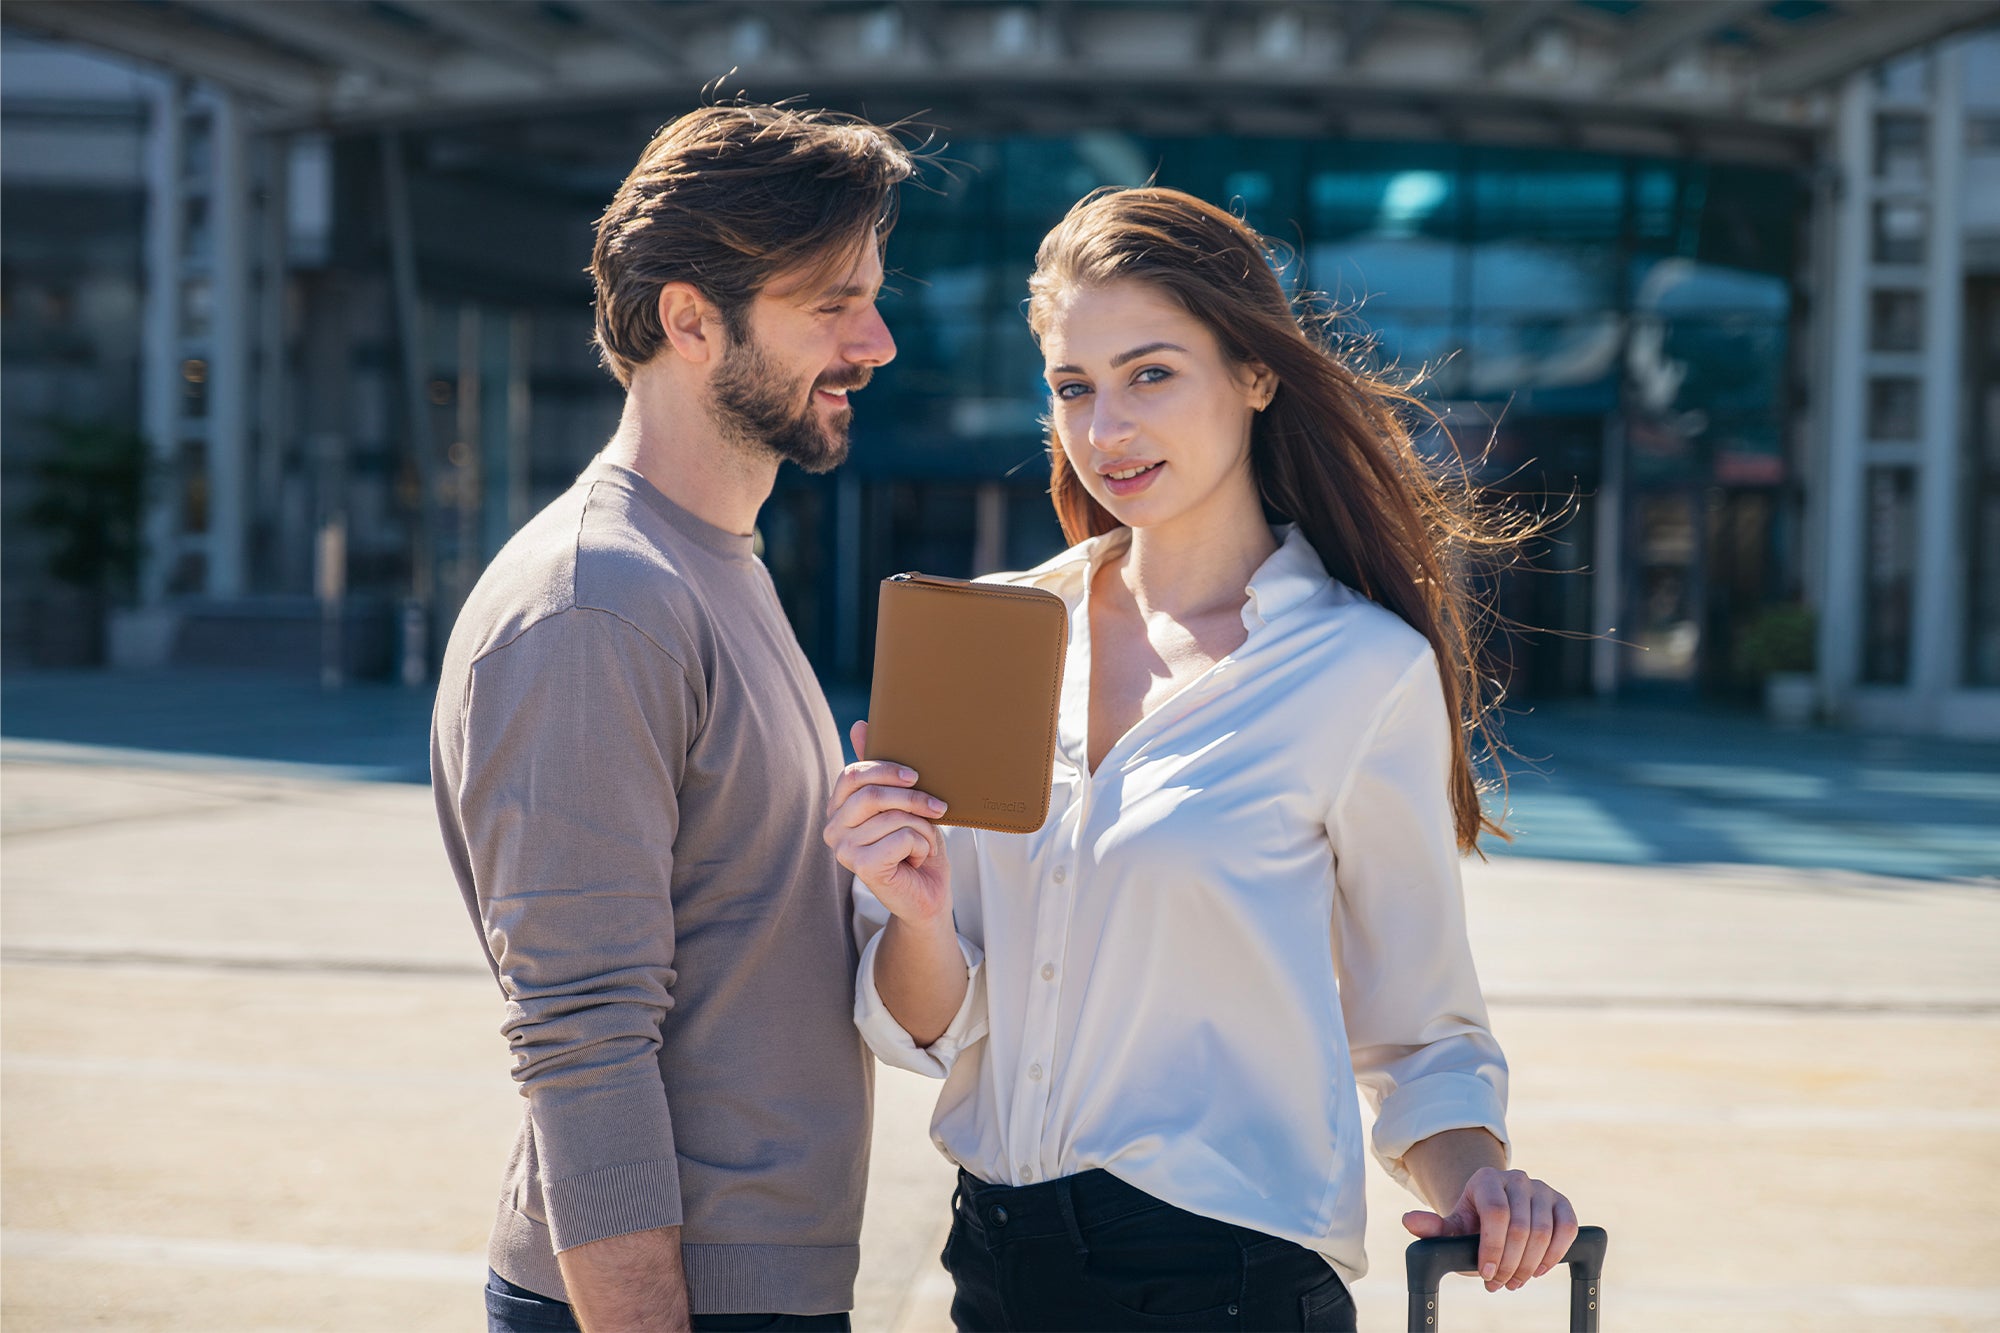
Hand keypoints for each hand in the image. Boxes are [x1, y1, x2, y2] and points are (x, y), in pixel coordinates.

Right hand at [824, 721, 951, 923]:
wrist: (928, 894)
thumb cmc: (915, 845)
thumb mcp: (902, 802)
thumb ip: (880, 770)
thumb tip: (860, 724)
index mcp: (838, 809)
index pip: (852, 775)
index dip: (887, 770)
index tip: (917, 776)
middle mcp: (832, 829)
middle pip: (873, 794)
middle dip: (913, 799)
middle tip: (938, 808)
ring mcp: (843, 850)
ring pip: (893, 816)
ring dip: (921, 828)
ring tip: (922, 843)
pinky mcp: (861, 867)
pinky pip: (901, 837)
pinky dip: (920, 845)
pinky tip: (916, 859)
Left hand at [1402, 1166, 1577, 1291]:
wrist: (1497, 1215)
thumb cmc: (1474, 1225)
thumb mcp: (1453, 1227)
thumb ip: (1433, 1228)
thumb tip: (1409, 1221)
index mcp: (1486, 1179)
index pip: (1496, 1214)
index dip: (1493, 1248)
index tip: (1485, 1274)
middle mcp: (1516, 1178)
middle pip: (1521, 1227)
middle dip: (1510, 1264)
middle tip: (1499, 1284)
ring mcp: (1541, 1188)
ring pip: (1544, 1231)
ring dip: (1531, 1265)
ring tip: (1515, 1281)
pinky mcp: (1561, 1203)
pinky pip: (1567, 1229)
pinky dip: (1555, 1254)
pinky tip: (1539, 1270)